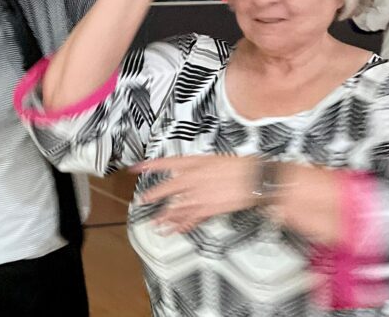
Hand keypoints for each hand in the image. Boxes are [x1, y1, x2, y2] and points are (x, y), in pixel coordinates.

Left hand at [131, 155, 257, 233]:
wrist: (252, 178)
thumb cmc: (237, 166)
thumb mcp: (213, 159)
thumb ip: (196, 165)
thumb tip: (186, 168)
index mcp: (194, 163)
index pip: (166, 163)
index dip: (149, 165)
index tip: (137, 168)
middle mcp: (193, 179)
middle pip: (168, 188)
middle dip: (153, 195)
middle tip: (142, 201)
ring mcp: (199, 195)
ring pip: (177, 207)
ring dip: (164, 216)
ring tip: (155, 223)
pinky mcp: (208, 208)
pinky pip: (191, 218)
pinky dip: (182, 225)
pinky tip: (176, 230)